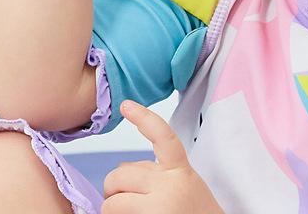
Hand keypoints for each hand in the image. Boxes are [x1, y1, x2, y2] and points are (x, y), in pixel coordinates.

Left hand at [101, 99, 223, 213]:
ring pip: (111, 201)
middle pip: (120, 174)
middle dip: (115, 189)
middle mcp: (169, 185)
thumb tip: (122, 171)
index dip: (144, 118)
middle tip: (126, 202)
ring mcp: (157, 207)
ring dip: (114, 208)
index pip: (163, 137)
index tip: (126, 105)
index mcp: (180, 170)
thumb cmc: (196, 212)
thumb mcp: (184, 186)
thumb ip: (157, 174)